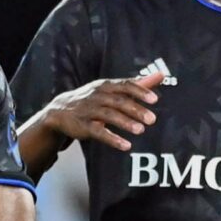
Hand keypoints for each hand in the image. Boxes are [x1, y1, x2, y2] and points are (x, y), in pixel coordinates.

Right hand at [38, 65, 165, 152]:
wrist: (60, 110)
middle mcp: (97, 96)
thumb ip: (137, 84)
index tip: (154, 99)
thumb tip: (160, 75)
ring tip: (140, 130)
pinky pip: (98, 132)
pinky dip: (112, 138)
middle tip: (151, 119)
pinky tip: (125, 145)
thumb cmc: (93, 99)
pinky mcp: (83, 126)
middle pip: (118, 101)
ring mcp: (89, 111)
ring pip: (109, 115)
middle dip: (135, 109)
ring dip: (125, 122)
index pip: (125, 85)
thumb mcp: (112, 89)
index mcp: (106, 85)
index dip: (139, 92)